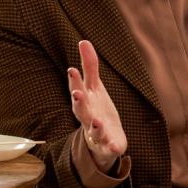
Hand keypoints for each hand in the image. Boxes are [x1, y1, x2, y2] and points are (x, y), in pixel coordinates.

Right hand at [68, 40, 127, 171]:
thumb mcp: (95, 88)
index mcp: (85, 102)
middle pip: (81, 110)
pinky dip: (111, 147)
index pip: (78, 90)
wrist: (103, 142)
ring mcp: (97, 133)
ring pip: (94, 130)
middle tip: (77, 93)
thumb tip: (83, 41)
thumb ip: (89, 66)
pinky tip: (115, 146)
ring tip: (97, 121)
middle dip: (78, 103)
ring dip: (95, 126)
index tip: (72, 69)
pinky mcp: (108, 145)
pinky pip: (109, 147)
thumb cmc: (97, 110)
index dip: (75, 81)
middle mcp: (88, 117)